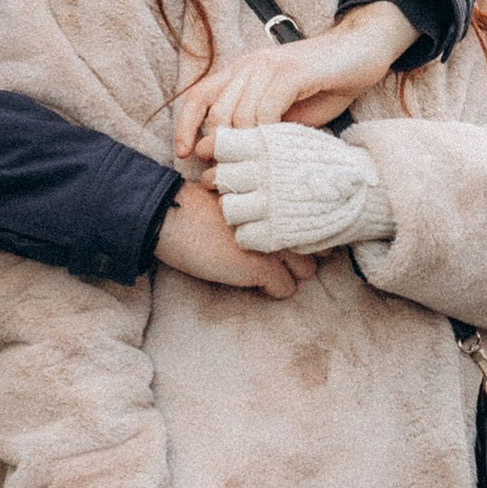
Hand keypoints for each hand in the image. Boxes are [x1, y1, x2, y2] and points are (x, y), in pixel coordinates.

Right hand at [154, 178, 308, 296]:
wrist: (170, 216)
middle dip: (300, 255)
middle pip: (316, 246)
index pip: (312, 220)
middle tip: (277, 258)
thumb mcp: (237, 197)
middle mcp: (282, 218)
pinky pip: (286, 289)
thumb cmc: (195, 205)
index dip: (302, 234)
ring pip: (307, 271)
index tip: (288, 239)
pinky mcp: (262, 267)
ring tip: (265, 271)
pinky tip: (253, 281)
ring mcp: (275, 243)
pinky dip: (272, 290)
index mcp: (276, 197)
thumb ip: (261, 207)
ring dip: (289, 274)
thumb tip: (278, 223)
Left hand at [175, 0, 416, 160]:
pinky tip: (278, 148)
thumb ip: (259, 127)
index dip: (185, 126)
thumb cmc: (324, 84)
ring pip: (239, 114)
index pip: (198, 97)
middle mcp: (248, 65)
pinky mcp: (290, 71)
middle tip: (230, 174)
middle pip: (216, 113)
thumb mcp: (284, 111)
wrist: (361, 51)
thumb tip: (232, 160)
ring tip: (256, 169)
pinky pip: (266, 109)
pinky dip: (268, 134)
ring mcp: (268, 66)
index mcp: (240, 72)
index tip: (185, 155)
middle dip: (220, 149)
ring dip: (246, 147)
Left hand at [214, 119, 396, 258]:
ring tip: (249, 210)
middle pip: (219, 179)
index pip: (219, 145)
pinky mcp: (277, 232)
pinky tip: (260, 228)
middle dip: (224, 184)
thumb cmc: (327, 162)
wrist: (364, 189)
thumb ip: (262, 139)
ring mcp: (270, 204)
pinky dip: (249, 235)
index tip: (220, 158)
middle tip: (237, 188)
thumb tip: (221, 141)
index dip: (215, 152)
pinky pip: (244, 236)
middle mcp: (264, 172)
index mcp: (267, 145)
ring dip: (235, 210)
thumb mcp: (294, 138)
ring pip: (228, 209)